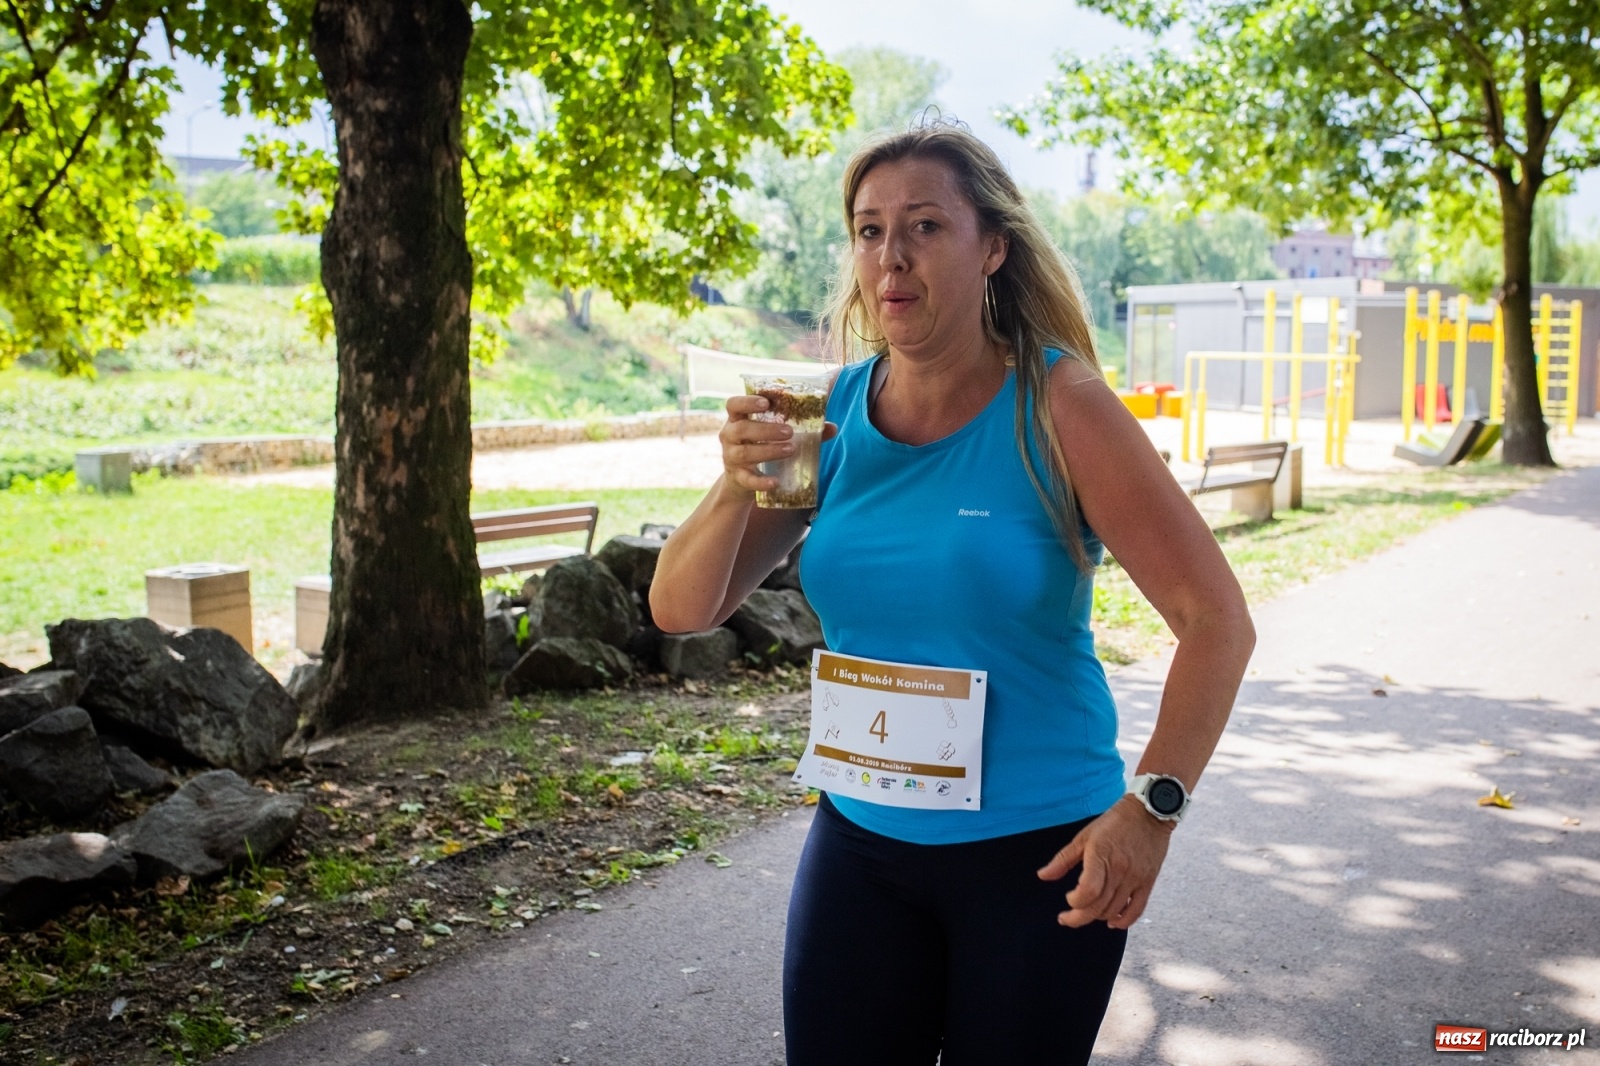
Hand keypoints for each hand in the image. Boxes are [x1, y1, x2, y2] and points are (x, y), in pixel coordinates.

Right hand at [718, 394, 834, 498]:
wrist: (743, 481)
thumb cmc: (762, 448)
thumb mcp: (774, 436)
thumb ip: (802, 430)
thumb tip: (832, 427)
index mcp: (738, 420)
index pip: (734, 405)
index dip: (747, 402)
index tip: (766, 403)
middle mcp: (729, 436)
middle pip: (741, 429)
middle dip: (766, 429)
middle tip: (789, 431)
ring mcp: (731, 458)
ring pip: (744, 453)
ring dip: (768, 451)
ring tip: (790, 449)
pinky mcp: (737, 478)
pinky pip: (747, 480)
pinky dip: (761, 481)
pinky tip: (775, 482)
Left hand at [1038, 795, 1173, 929]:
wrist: (1148, 812)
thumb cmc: (1113, 822)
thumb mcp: (1084, 836)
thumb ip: (1063, 859)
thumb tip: (1042, 876)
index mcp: (1100, 856)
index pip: (1088, 891)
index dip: (1074, 901)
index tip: (1068, 898)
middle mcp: (1119, 870)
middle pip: (1098, 906)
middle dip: (1078, 918)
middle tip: (1067, 918)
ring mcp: (1135, 878)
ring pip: (1114, 910)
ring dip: (1097, 917)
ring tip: (1087, 912)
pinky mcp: (1148, 882)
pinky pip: (1137, 909)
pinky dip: (1124, 921)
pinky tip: (1112, 922)